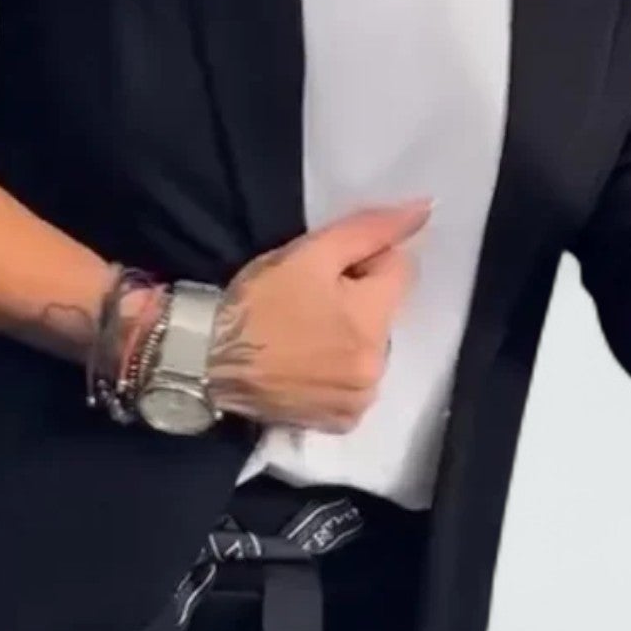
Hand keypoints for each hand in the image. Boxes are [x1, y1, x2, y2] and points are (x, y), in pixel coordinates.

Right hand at [203, 200, 431, 429]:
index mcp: (374, 319)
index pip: (400, 271)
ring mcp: (359, 400)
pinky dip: (336, 375)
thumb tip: (426, 208)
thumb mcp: (310, 253)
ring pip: (369, 349)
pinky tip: (303, 366)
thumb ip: (370, 230)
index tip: (325, 270)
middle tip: (308, 302)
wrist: (204, 360)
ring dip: (348, 339)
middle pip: (384, 313)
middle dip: (357, 302)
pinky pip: (354, 386)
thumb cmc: (256, 303)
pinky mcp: (339, 422)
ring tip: (302, 336)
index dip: (364, 261)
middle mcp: (377, 366)